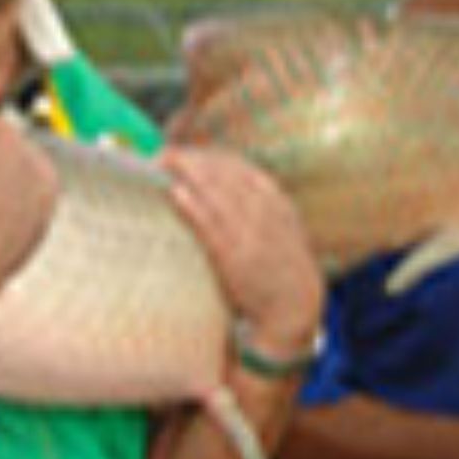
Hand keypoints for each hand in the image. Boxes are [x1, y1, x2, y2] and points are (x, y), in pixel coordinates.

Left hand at [160, 146, 322, 359]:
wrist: (295, 305)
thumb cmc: (283, 269)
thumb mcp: (284, 230)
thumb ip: (262, 207)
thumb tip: (227, 187)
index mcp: (277, 202)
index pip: (240, 169)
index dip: (211, 157)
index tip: (189, 152)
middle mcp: (264, 212)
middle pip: (223, 174)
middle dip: (193, 160)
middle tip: (165, 154)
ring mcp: (249, 232)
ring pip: (214, 192)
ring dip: (187, 173)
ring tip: (163, 163)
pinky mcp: (234, 256)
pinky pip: (209, 224)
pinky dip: (191, 205)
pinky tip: (174, 193)